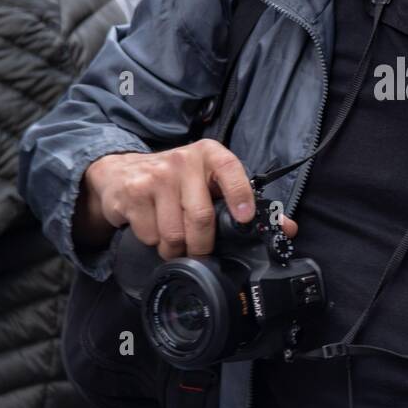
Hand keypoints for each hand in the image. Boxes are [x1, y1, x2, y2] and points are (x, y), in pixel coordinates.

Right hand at [75, 140, 296, 258]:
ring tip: (174, 240)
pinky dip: (154, 242)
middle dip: (202, 246)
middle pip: (201, 218)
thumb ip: (247, 203)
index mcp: (210, 154)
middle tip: (200, 252)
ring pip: (174, 233)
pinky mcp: (133, 193)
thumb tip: (287, 228)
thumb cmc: (177, 181)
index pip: (231, 170)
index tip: (245, 219)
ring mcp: (156, 176)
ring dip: (176, 248)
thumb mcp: (210, 183)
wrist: (121, 172)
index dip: (240, 196)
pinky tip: (153, 229)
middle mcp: (183, 160)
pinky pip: (150, 235)